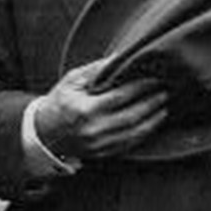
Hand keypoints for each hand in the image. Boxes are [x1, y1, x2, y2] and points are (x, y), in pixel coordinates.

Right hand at [34, 59, 167, 162]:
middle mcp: (94, 129)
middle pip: (133, 116)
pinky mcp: (104, 153)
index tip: (154, 78)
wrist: (45, 133)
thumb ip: (97, 69)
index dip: (141, 87)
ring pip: (136, 133)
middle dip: (152, 103)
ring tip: (165, 106)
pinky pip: (131, 144)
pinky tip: (154, 122)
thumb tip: (122, 57)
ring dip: (154, 119)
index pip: (121, 96)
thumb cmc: (59, 102)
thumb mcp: (72, 81)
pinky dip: (145, 133)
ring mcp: (100, 144)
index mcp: (85, 110)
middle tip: (166, 91)